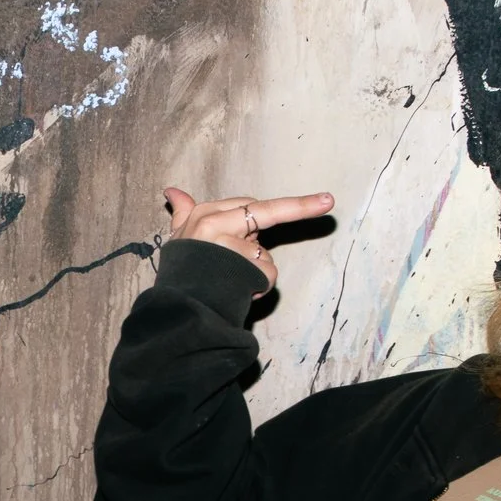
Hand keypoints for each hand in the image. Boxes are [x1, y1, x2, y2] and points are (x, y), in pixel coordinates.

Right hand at [162, 185, 334, 295]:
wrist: (173, 311)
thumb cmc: (182, 273)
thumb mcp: (179, 240)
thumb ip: (182, 213)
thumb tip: (171, 189)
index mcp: (202, 214)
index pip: (250, 204)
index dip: (288, 207)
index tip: (329, 200)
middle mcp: (212, 223)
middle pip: (266, 213)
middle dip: (283, 223)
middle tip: (290, 229)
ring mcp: (226, 246)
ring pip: (264, 253)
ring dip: (255, 271)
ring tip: (230, 282)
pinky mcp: (239, 267)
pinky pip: (267, 273)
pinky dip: (259, 286)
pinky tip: (238, 292)